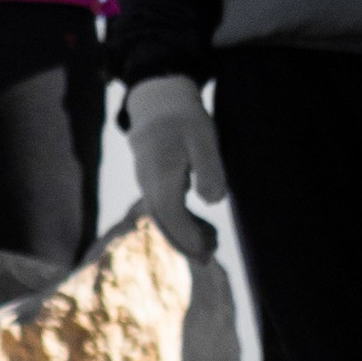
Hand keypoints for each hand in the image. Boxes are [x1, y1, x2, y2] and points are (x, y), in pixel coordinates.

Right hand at [125, 72, 226, 256]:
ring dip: (184, 234)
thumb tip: (213, 200)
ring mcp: (148, 183)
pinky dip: (181, 223)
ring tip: (213, 245)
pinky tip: (202, 227)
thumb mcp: (204, 137)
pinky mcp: (153, 183)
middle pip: (163, 220)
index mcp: (161, 171)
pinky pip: (164, 208)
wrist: (158, 101)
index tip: (205, 251)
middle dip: (184, 243)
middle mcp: (149, 181)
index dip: (187, 234)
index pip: (170, 211)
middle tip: (209, 259)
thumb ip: (209, 168)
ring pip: (163, 217)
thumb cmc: (185, 118)